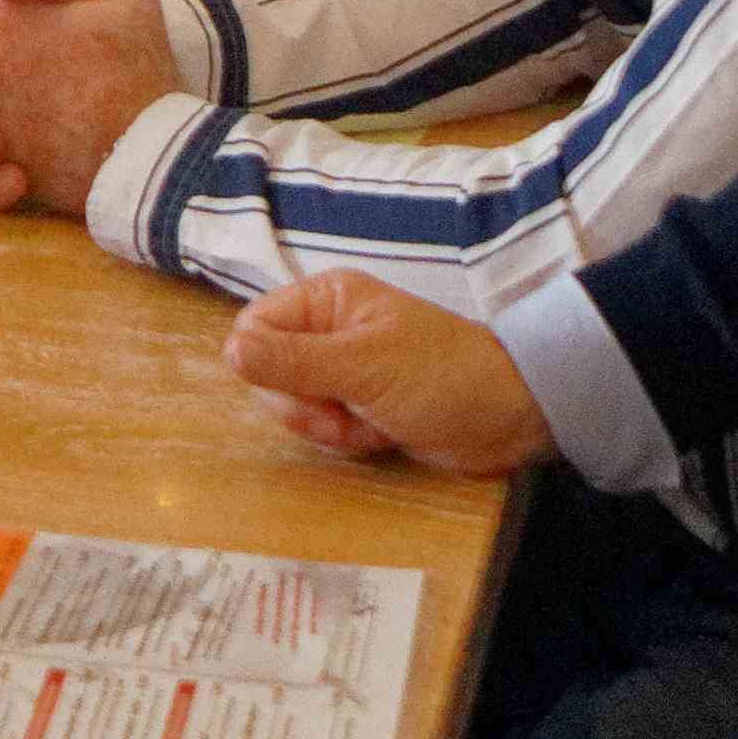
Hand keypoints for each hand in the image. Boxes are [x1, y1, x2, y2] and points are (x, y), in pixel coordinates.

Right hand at [221, 271, 552, 475]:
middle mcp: (329, 329)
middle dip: (304, 406)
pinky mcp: (359, 406)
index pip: (253, 327)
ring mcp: (344, 370)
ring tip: (374, 422)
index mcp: (327, 299)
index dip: (265, 366)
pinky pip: (323, 427)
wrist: (509, 419)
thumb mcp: (363, 366)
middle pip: (267, 374)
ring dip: (330, 426)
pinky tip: (383, 434)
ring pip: (293, 407)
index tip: (302, 387)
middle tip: (347, 409)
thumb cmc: (441, 378)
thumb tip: (228, 350)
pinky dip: (348, 439)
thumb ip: (292, 360)